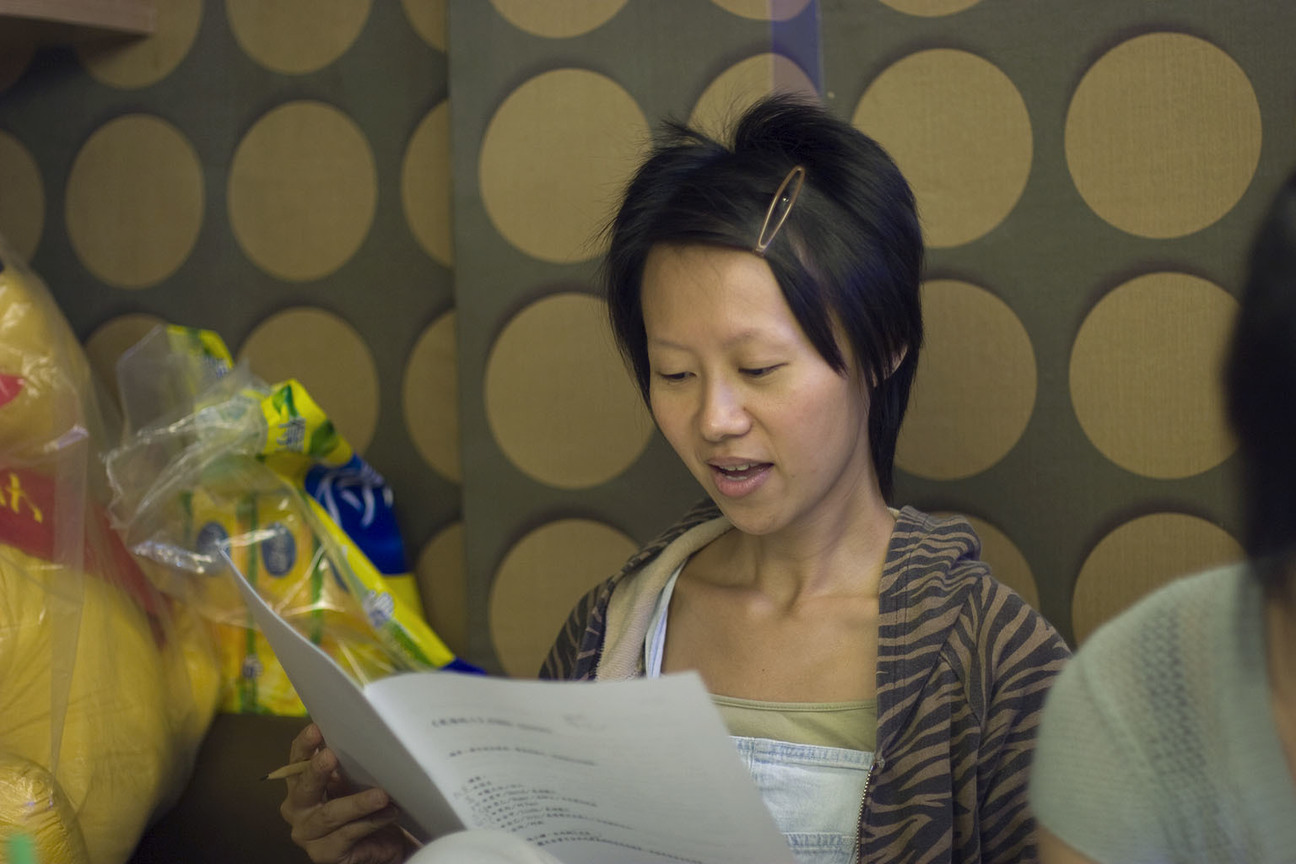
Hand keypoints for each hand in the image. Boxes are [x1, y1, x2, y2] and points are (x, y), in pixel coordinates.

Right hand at [280, 723, 412, 863]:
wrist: (380, 843)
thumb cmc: (363, 807)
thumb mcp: (354, 781)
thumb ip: (348, 764)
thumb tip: (358, 734)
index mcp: (300, 785)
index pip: (297, 761)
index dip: (304, 745)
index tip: (316, 729)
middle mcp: (297, 810)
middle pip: (304, 788)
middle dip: (317, 770)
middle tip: (330, 756)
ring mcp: (308, 835)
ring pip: (331, 814)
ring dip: (358, 803)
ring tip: (381, 795)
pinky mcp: (325, 854)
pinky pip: (349, 834)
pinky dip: (371, 821)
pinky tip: (388, 813)